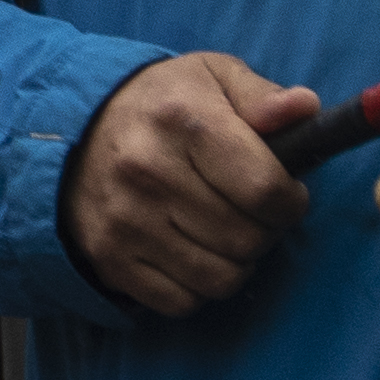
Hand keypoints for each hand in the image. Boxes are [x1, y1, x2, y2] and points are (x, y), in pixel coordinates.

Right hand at [68, 50, 311, 315]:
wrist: (74, 130)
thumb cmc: (162, 105)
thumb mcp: (212, 78)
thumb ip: (262, 97)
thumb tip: (305, 108)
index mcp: (181, 119)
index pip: (264, 189)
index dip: (290, 200)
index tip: (284, 193)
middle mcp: (147, 171)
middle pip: (247, 240)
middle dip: (264, 232)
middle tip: (251, 212)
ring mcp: (125, 220)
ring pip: (220, 279)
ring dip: (235, 263)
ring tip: (223, 231)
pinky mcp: (109, 258)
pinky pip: (182, 302)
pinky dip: (197, 286)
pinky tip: (191, 250)